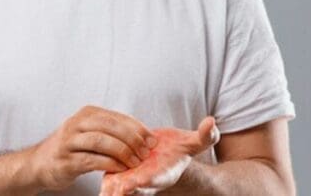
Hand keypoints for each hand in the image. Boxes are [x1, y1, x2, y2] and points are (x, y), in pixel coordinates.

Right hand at [26, 105, 158, 192]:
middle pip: (111, 126)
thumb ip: (112, 131)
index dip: (138, 128)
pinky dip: (110, 164)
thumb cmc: (71, 148)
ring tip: (135, 162)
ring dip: (122, 152)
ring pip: (101, 141)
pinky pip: (92, 160)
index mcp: (87, 113)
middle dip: (132, 139)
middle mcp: (77, 123)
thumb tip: (144, 137)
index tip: (152, 140)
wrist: (40, 163)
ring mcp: (69, 141)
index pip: (118, 117)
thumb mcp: (90, 132)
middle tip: (146, 152)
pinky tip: (120, 169)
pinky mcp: (66, 160)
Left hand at [98, 116, 219, 195]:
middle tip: (115, 191)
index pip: (152, 181)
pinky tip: (98, 188)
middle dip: (125, 192)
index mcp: (161, 175)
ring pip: (119, 193)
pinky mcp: (118, 179)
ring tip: (104, 193)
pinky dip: (105, 188)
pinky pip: (109, 187)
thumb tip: (211, 122)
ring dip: (111, 193)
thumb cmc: (177, 152)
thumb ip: (204, 136)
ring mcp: (130, 183)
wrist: (164, 160)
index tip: (133, 183)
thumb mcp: (192, 144)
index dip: (143, 182)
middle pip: (134, 192)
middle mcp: (145, 182)